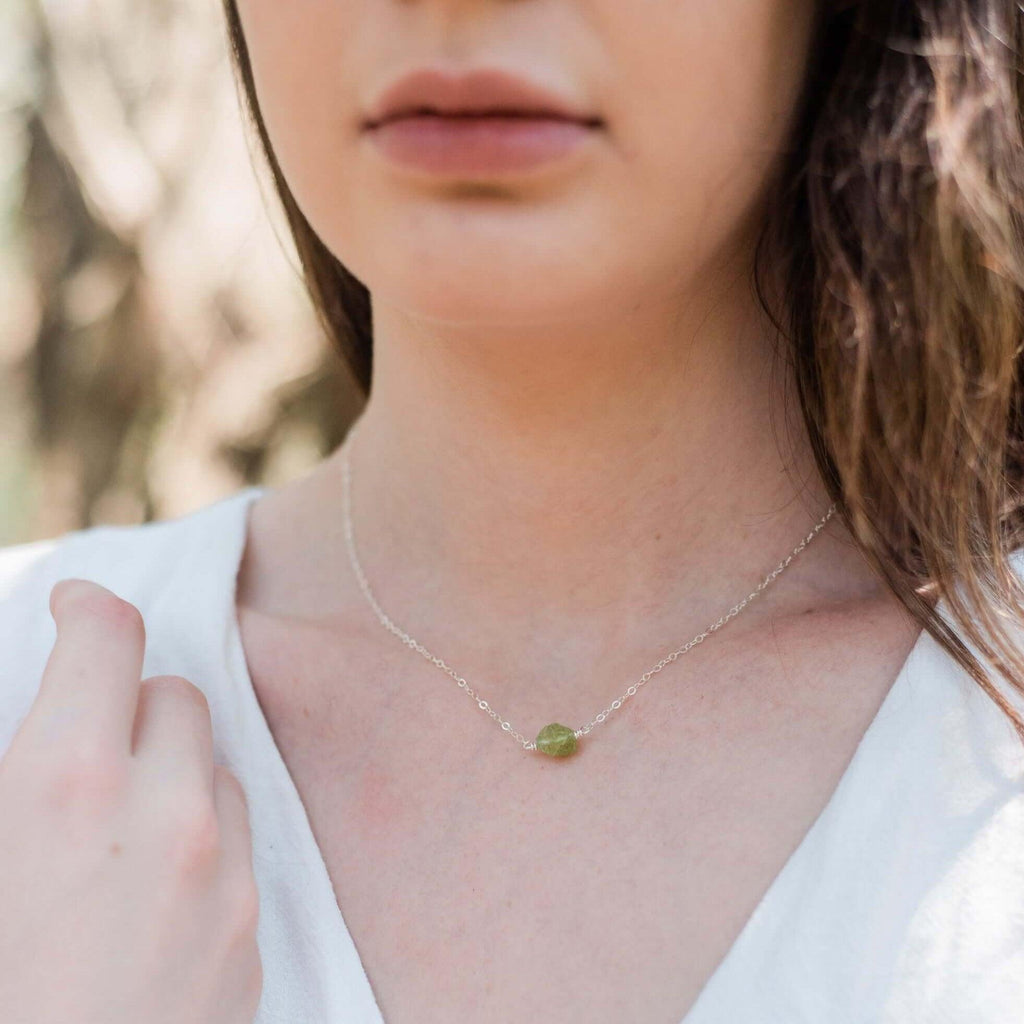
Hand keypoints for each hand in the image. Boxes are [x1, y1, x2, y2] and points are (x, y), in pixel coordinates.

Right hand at [0, 578, 262, 1023]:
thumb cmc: (0, 983)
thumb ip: (13, 778)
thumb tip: (36, 736)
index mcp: (63, 792)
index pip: (110, 643)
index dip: (88, 610)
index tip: (74, 610)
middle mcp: (162, 818)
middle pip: (177, 695)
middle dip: (131, 700)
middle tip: (85, 734)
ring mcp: (220, 875)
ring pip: (216, 764)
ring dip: (173, 765)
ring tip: (117, 815)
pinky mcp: (250, 933)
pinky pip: (241, 837)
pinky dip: (204, 828)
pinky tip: (155, 878)